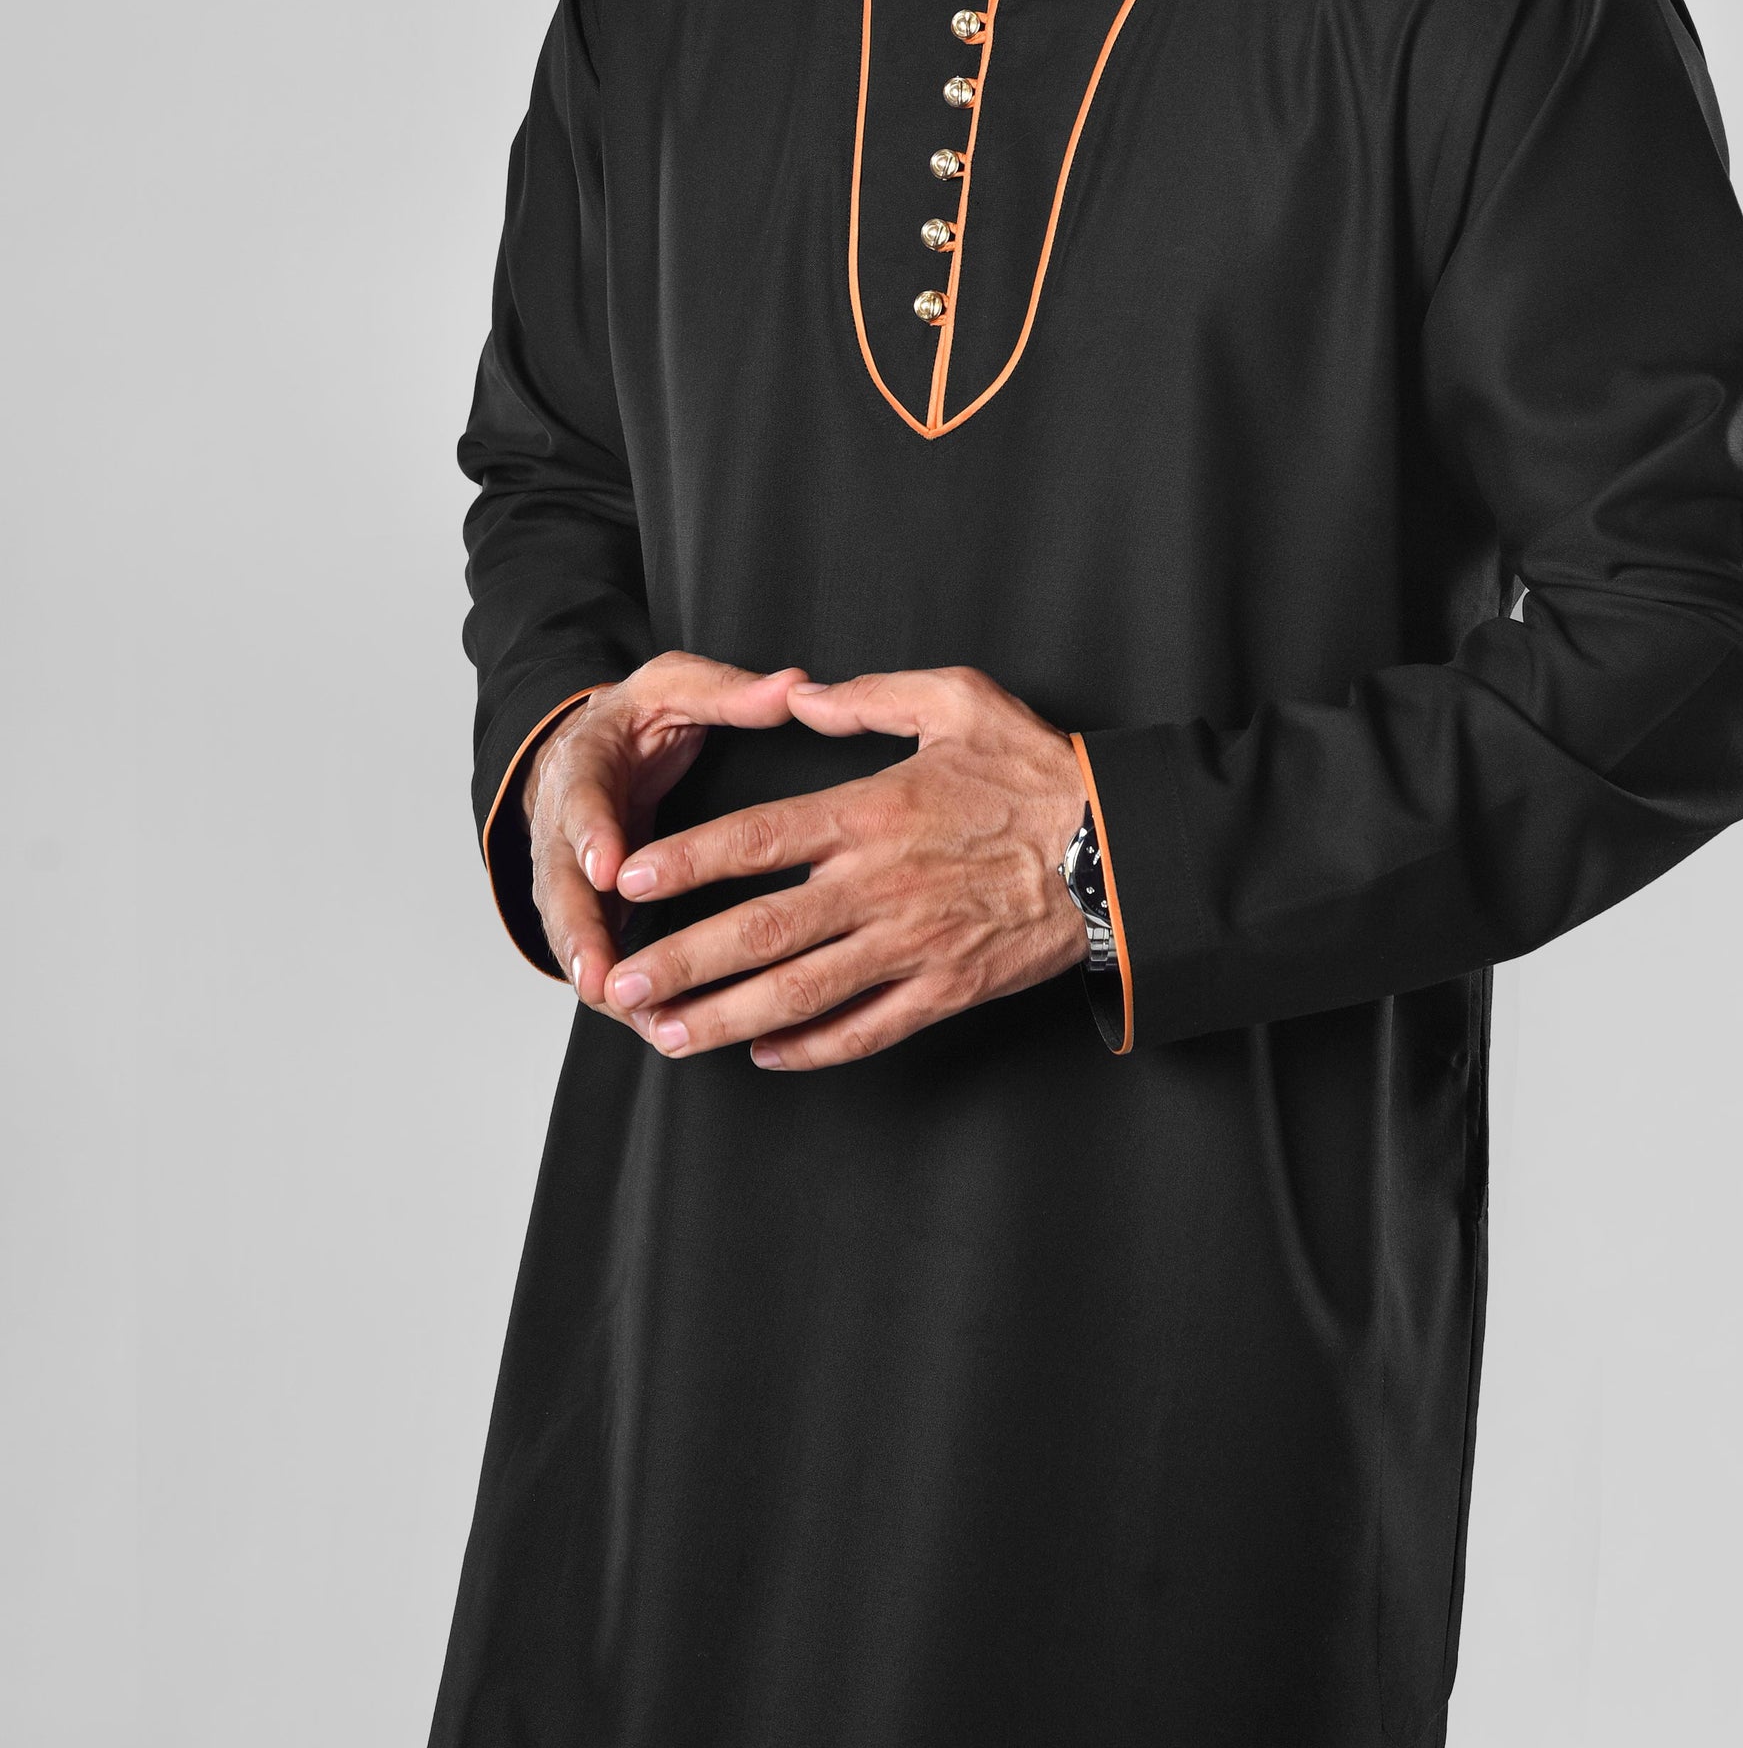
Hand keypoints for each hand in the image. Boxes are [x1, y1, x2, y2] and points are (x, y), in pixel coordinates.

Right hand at [523, 652, 805, 1009]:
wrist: (583, 748)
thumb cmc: (634, 720)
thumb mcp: (673, 688)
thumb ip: (726, 692)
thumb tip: (793, 687)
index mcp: (582, 766)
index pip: (581, 802)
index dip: (592, 835)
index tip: (609, 868)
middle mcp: (563, 830)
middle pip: (562, 890)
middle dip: (580, 937)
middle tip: (601, 979)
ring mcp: (569, 878)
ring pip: (573, 938)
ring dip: (602, 982)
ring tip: (642, 1022)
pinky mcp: (587, 913)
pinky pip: (598, 958)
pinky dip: (623, 996)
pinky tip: (659, 1029)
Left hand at [601, 665, 1091, 1069]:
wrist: (1118, 849)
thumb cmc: (1035, 768)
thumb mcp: (959, 699)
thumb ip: (871, 694)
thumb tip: (800, 693)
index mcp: (872, 812)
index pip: (758, 840)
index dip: (688, 862)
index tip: (632, 881)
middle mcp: (880, 885)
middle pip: (760, 930)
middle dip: (683, 963)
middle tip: (620, 985)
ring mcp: (911, 945)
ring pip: (801, 992)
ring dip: (726, 1017)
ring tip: (668, 1035)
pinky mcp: (945, 990)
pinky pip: (866, 1029)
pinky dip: (812, 1048)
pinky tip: (765, 1054)